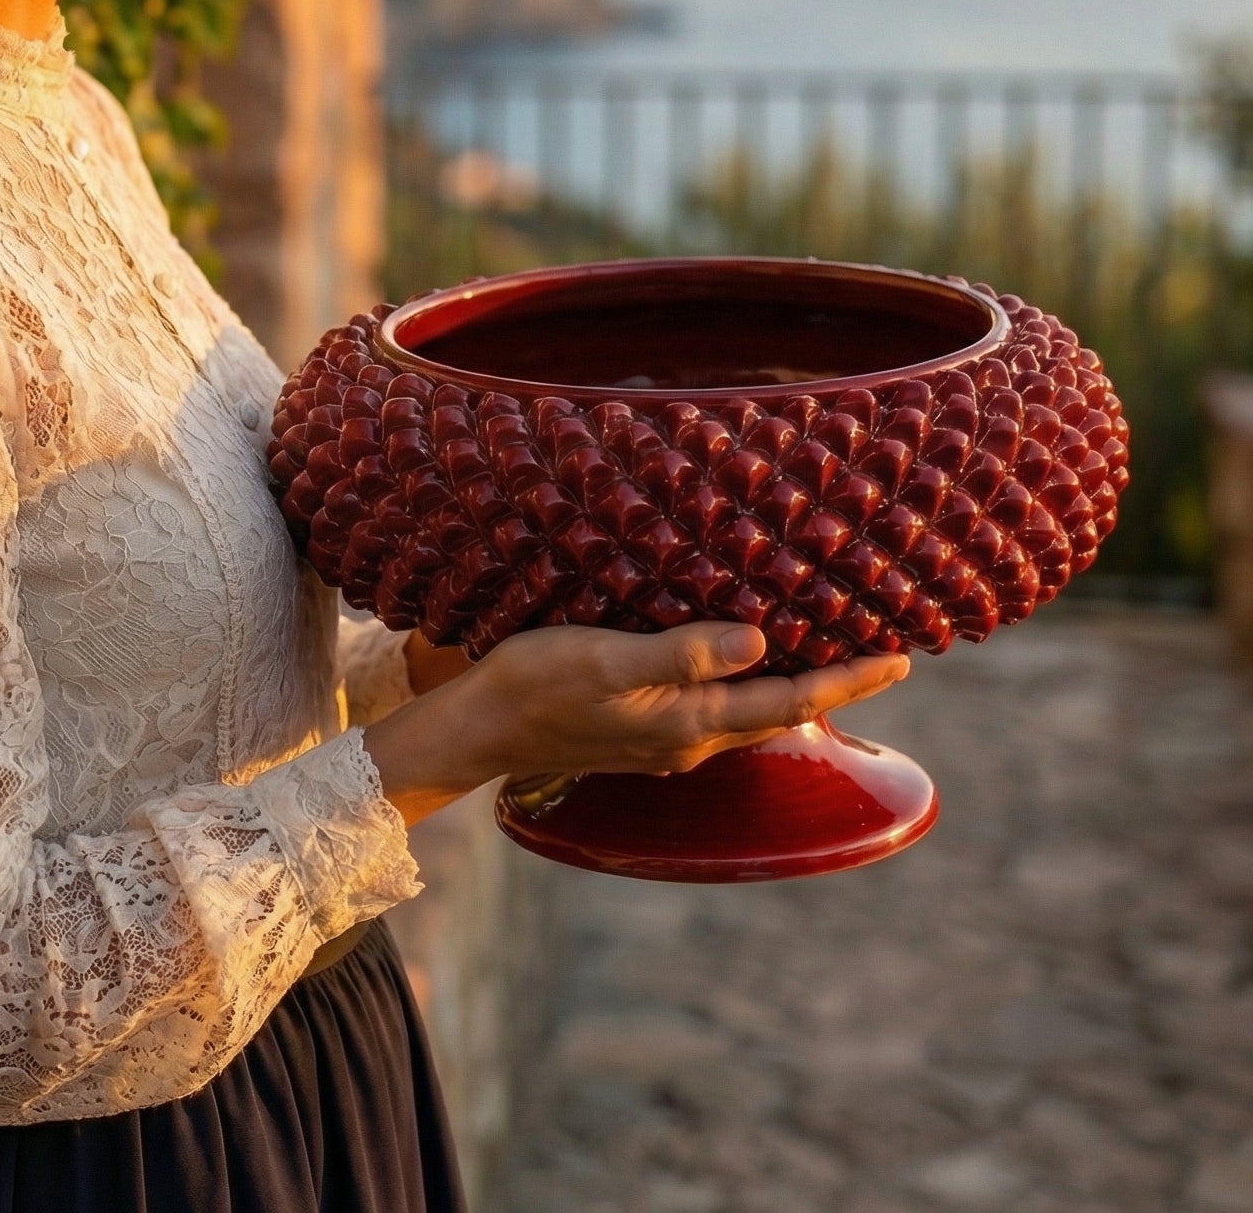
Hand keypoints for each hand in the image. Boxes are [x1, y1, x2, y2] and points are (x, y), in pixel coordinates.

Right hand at [364, 622, 909, 826]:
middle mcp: (690, 739)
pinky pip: (714, 707)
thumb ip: (684, 655)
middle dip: (835, 683)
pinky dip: (747, 685)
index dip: (849, 680)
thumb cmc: (539, 685)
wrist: (482, 728)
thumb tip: (760, 643)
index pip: (791, 700)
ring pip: (749, 711)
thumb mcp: (609, 661)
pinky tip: (740, 664)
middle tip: (883, 653)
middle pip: (781, 709)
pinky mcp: (639, 729)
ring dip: (792, 683)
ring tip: (826, 652)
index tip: (901, 658)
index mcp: (692, 723)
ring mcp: (664, 738)